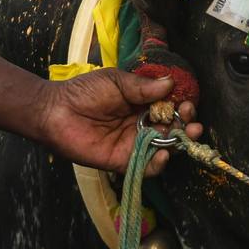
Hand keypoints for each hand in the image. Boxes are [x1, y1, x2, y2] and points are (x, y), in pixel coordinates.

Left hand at [39, 69, 202, 175]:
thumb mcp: (116, 81)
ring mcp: (134, 144)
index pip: (171, 108)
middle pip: (173, 129)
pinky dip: (158, 163)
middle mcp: (142, 125)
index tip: (187, 103)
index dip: (183, 107)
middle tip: (193, 123)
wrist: (55, 111)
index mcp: (143, 104)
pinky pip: (146, 167)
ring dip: (179, 144)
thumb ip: (143, 86)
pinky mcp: (123, 161)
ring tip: (186, 136)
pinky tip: (164, 154)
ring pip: (164, 148)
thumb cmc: (83, 92)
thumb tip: (170, 83)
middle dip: (188, 126)